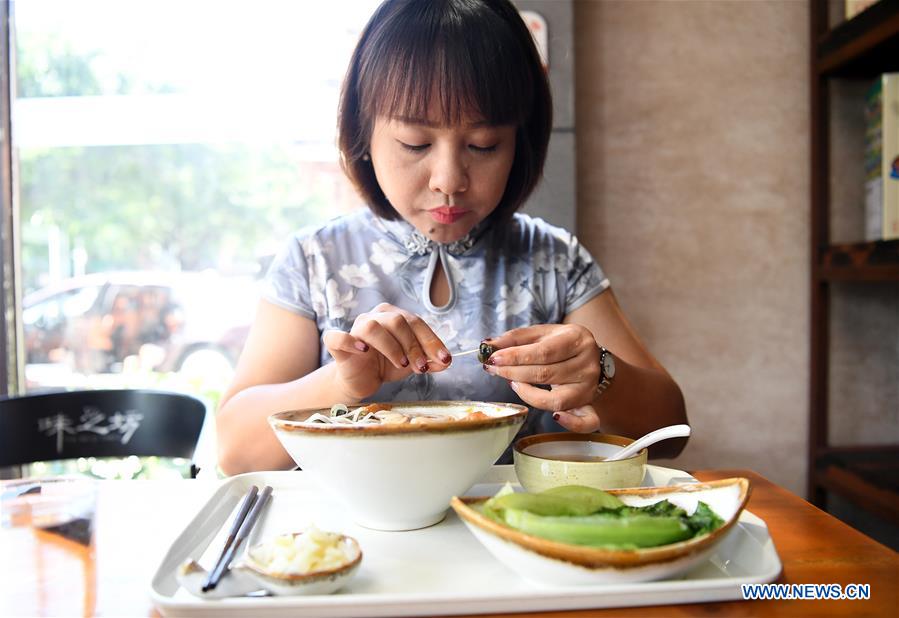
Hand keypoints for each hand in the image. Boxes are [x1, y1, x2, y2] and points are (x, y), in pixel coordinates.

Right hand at [322, 303, 451, 399]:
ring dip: (391, 346)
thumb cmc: (386, 365)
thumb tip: (446, 362)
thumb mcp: (412, 364)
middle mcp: (374, 317)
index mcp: (393, 316)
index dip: (431, 341)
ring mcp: (355, 328)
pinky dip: (350, 341)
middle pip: (397, 322)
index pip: (416, 322)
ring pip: (373, 327)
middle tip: (422, 368)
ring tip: (402, 364)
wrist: (361, 380)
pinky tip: (364, 351)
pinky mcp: (337, 343)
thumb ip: (429, 361)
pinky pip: (338, 337)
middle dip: (414, 346)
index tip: (445, 359)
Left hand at [483, 324, 601, 432]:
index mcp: (578, 340)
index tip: (494, 358)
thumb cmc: (561, 345)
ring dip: (527, 394)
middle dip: (513, 373)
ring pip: (556, 400)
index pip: (543, 352)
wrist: (591, 359)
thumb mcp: (542, 334)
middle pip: (546, 375)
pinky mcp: (591, 407)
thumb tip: (488, 345)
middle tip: (493, 369)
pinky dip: (569, 423)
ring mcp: (590, 388)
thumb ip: (516, 338)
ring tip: (512, 383)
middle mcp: (587, 365)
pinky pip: (584, 422)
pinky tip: (554, 418)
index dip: (515, 357)